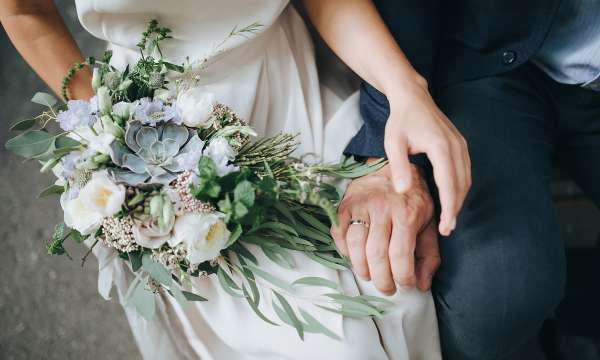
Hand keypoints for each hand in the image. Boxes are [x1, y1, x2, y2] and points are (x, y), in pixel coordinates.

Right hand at [331, 164, 440, 294]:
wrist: (392, 165)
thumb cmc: (412, 198)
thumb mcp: (429, 222)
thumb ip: (429, 254)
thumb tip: (423, 284)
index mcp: (407, 213)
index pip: (401, 256)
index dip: (402, 278)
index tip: (405, 284)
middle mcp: (382, 209)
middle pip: (377, 256)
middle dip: (382, 280)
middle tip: (387, 288)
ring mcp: (361, 206)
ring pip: (356, 247)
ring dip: (362, 269)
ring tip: (370, 275)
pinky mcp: (344, 205)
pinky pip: (339, 235)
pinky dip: (345, 251)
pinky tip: (355, 257)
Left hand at [385, 77, 470, 235]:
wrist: (413, 97)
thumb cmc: (400, 121)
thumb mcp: (393, 143)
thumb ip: (399, 167)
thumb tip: (403, 191)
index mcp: (440, 146)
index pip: (449, 183)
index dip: (449, 207)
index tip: (446, 226)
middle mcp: (456, 146)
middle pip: (461, 184)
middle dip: (456, 208)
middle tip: (447, 229)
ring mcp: (461, 145)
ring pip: (466, 179)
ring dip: (459, 200)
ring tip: (449, 219)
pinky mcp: (461, 145)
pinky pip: (465, 171)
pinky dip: (460, 188)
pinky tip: (451, 199)